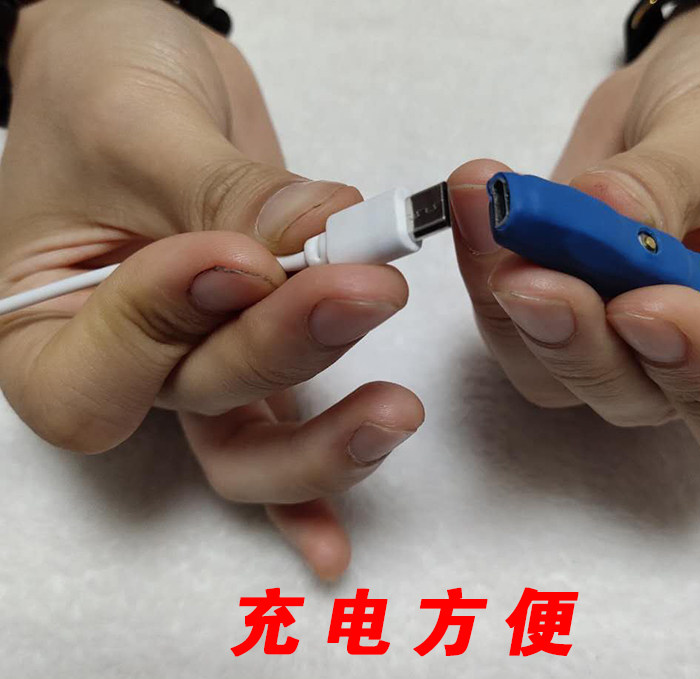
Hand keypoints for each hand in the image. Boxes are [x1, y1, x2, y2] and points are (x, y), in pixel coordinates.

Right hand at [0, 0, 422, 578]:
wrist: (138, 71)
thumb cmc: (101, 88)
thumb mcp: (144, 128)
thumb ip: (228, 200)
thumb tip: (321, 241)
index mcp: (44, 323)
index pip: (97, 372)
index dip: (167, 324)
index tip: (235, 254)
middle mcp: (121, 364)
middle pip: (198, 398)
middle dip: (284, 350)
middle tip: (361, 289)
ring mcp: (193, 368)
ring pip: (249, 443)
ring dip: (324, 438)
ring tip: (396, 408)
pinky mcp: (257, 360)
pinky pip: (283, 431)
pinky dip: (315, 479)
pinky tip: (341, 543)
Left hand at [449, 1, 699, 473]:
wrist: (680, 101)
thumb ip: (668, 180)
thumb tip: (604, 213)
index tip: (645, 304)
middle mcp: (693, 357)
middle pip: (633, 399)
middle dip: (575, 343)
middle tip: (532, 276)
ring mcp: (616, 342)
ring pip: (550, 371)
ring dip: (509, 303)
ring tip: (491, 210)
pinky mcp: (557, 315)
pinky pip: (507, 324)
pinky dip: (482, 270)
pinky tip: (477, 206)